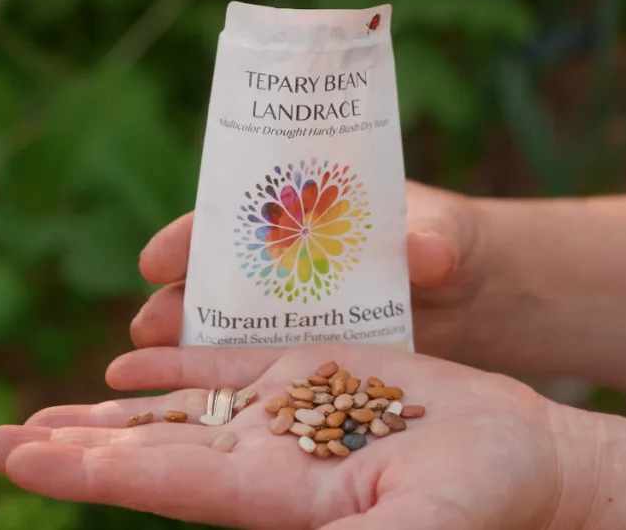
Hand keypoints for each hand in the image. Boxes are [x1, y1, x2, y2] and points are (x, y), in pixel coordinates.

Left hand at [0, 344, 590, 528]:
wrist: (523, 459)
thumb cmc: (483, 500)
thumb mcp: (414, 529)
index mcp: (276, 498)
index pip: (160, 483)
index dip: (86, 470)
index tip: (15, 455)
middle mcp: (266, 462)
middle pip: (148, 453)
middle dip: (70, 450)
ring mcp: (285, 418)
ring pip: (176, 415)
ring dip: (107, 414)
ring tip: (40, 416)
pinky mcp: (314, 376)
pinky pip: (228, 372)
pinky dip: (175, 370)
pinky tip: (127, 368)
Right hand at [132, 181, 488, 359]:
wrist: (477, 295)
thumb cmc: (453, 244)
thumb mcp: (446, 234)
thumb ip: (436, 241)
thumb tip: (426, 251)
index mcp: (302, 213)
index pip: (232, 220)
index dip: (190, 239)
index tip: (158, 259)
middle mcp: (285, 266)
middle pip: (216, 284)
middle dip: (176, 304)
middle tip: (148, 328)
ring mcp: (296, 317)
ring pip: (229, 334)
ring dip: (187, 352)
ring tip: (150, 375)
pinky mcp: (312, 364)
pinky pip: (266, 377)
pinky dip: (234, 390)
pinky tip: (202, 411)